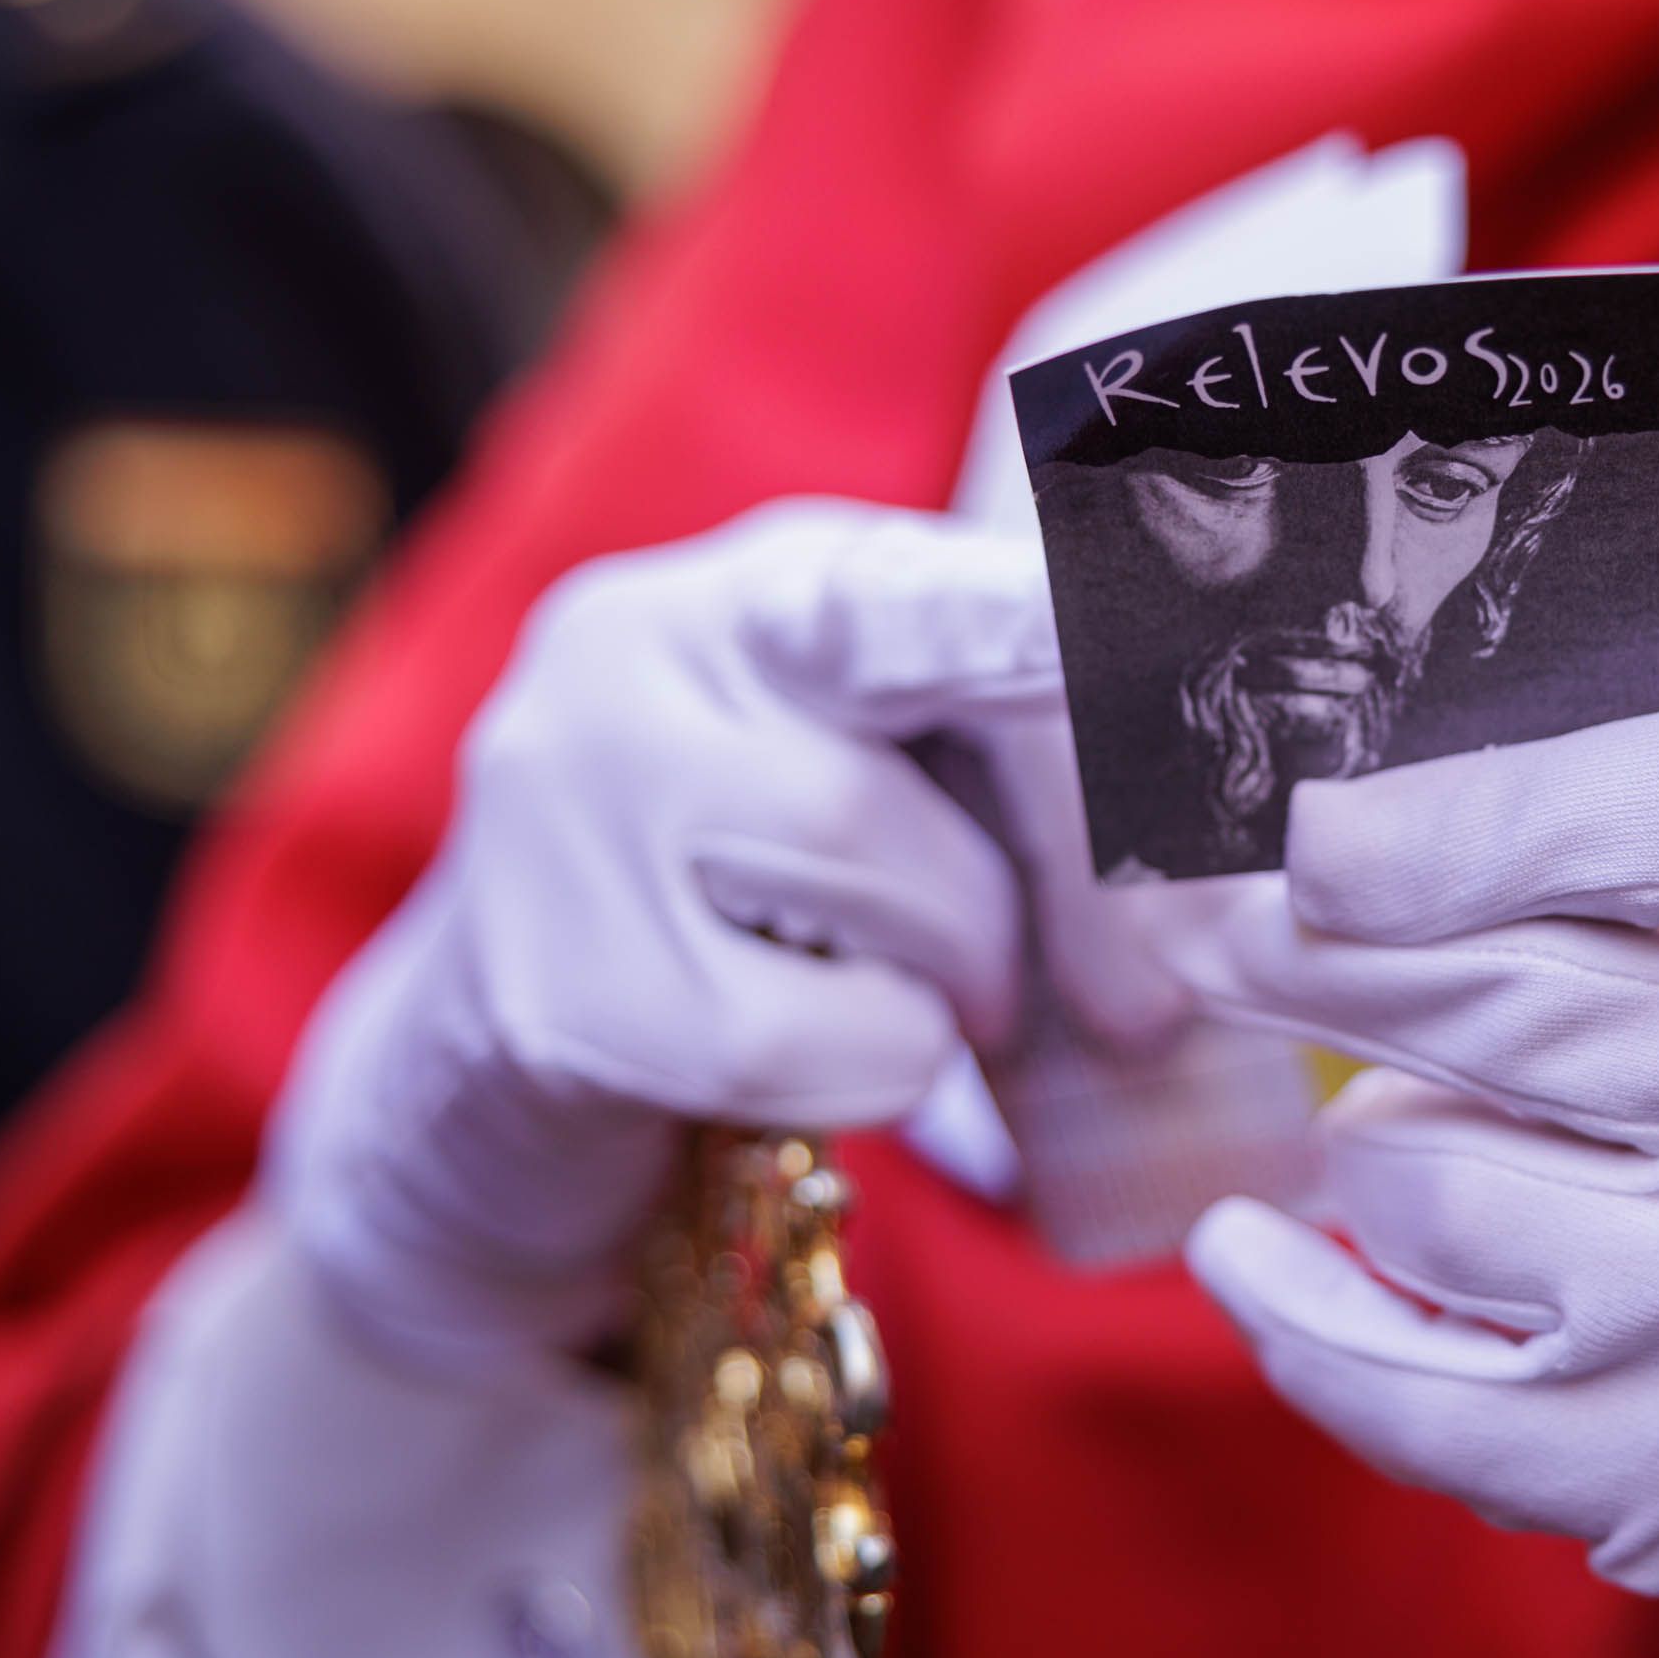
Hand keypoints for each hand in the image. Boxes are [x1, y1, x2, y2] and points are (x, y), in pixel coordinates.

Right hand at [265, 498, 1183, 1375]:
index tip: (1145, 592)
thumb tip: (1173, 986)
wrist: (486, 1081)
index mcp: (759, 587)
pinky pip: (823, 1042)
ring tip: (919, 1004)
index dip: (1049, 591)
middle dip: (1066, 861)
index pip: (923, 576)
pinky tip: (808, 1069)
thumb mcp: (897, 804)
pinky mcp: (556, 993)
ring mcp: (572, 809)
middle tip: (1121, 999)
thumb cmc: (762, 927)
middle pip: (939, 712)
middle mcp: (642, 646)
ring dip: (967, 976)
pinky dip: (877, 1076)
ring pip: (891, 873)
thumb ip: (1037, 811)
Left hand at [1173, 705, 1658, 1657]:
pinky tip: (1252, 1258)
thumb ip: (1645, 824)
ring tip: (1381, 1121)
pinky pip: (1412, 1396)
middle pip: (1521, 1006)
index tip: (1322, 834)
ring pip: (1433, 1195)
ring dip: (1362, 1139)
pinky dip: (1303, 1316)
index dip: (1473, 816)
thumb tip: (1347, 839)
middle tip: (1212, 931)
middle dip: (1311, 958)